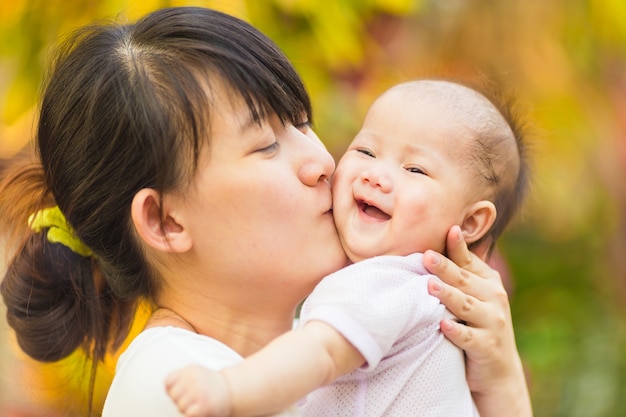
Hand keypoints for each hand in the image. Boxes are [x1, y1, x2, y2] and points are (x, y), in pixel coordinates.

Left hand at [165, 365, 230, 416]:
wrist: (232, 391)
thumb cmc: (211, 384)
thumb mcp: (196, 373)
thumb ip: (180, 378)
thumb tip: (168, 390)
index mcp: (190, 370)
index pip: (168, 382)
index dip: (173, 389)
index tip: (183, 390)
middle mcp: (193, 379)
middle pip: (173, 395)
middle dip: (180, 399)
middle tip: (194, 397)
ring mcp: (199, 392)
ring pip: (180, 406)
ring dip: (187, 408)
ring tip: (199, 403)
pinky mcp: (204, 406)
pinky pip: (188, 413)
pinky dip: (193, 414)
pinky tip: (201, 408)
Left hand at [423, 225, 531, 416]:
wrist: (499, 371)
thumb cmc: (479, 325)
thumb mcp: (475, 296)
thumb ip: (463, 271)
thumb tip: (447, 234)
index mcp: (489, 282)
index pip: (470, 261)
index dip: (459, 247)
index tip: (449, 229)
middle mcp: (495, 299)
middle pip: (465, 281)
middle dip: (446, 268)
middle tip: (427, 256)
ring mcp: (493, 324)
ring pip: (466, 306)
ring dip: (448, 295)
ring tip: (430, 286)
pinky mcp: (487, 347)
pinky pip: (469, 338)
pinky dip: (457, 331)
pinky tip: (443, 324)